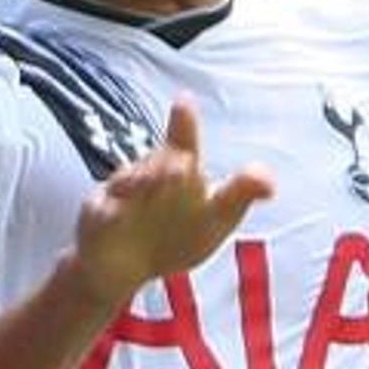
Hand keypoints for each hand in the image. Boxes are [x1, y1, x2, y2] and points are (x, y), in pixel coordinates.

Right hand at [67, 97, 275, 305]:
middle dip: (165, 165)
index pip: (182, 144)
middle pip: (156, 164)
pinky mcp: (98, 214)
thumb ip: (238, 197)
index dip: (183, 125)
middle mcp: (147, 176)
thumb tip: (270, 183)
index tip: (182, 100)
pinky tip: (114, 214)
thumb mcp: (214, 221)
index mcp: (178, 173)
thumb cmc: (173, 237)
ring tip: (150, 192)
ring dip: (141, 186)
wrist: (121, 267)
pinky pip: (104, 211)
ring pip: (131, 183)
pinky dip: (111, 212)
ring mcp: (120, 195)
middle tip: (179, 169)